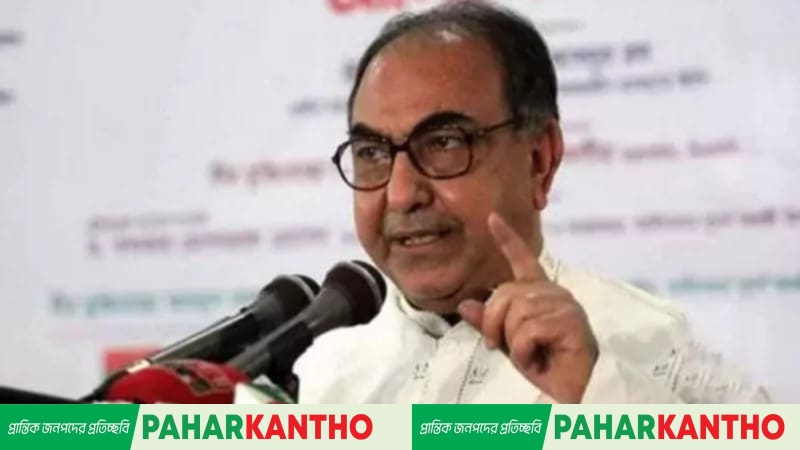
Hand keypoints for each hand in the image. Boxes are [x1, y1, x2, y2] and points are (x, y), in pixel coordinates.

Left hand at [458, 212, 598, 402]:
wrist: (574, 394)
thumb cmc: (547, 368)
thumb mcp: (509, 345)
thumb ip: (488, 323)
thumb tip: (464, 303)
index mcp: (540, 295)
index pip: (522, 261)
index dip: (507, 239)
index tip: (491, 218)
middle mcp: (554, 293)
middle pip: (505, 293)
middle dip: (493, 324)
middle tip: (498, 346)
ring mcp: (565, 306)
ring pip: (515, 313)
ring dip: (512, 343)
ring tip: (530, 355)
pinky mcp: (571, 322)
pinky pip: (527, 331)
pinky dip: (524, 353)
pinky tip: (539, 361)